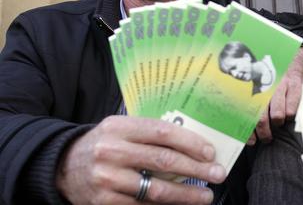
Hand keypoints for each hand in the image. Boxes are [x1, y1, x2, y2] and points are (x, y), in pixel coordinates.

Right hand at [55, 116, 225, 203]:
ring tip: (205, 196)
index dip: (191, 143)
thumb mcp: (121, 129)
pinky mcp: (104, 202)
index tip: (210, 152)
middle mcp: (112, 151)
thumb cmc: (104, 144)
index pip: (163, 133)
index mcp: (119, 127)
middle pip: (164, 161)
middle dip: (197, 169)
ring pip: (156, 189)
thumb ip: (149, 133)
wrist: (62, 166)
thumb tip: (193, 143)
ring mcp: (107, 179)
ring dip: (186, 194)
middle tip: (218, 174)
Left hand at [252, 47, 302, 143]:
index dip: (248, 130)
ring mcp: (280, 87)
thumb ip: (251, 98)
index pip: (248, 113)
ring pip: (277, 115)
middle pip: (261, 118)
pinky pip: (292, 107)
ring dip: (276, 124)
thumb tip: (239, 121)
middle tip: (266, 139)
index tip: (250, 141)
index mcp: (253, 89)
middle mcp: (265, 88)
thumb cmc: (272, 74)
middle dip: (263, 132)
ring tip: (277, 126)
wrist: (290, 55)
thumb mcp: (259, 82)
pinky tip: (288, 115)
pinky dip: (290, 114)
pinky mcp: (295, 86)